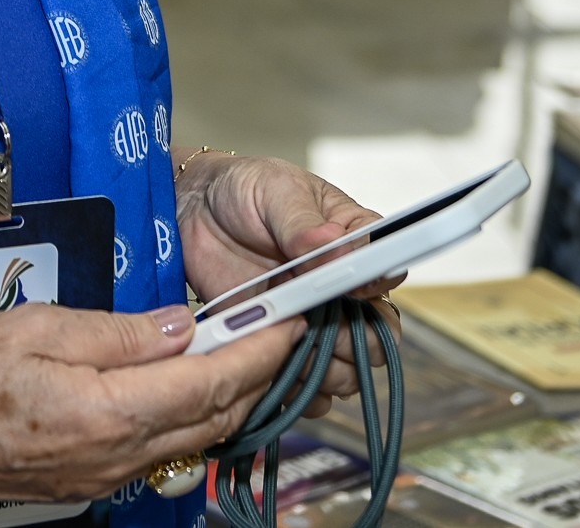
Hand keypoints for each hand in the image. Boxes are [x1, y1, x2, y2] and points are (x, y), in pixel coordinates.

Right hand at [0, 302, 305, 502]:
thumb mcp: (40, 328)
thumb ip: (118, 331)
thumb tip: (181, 325)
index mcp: (111, 411)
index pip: (211, 380)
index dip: (259, 349)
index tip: (288, 318)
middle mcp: (121, 454)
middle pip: (215, 415)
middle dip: (257, 372)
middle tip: (280, 328)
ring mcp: (109, 475)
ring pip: (194, 437)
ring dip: (228, 396)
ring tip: (245, 352)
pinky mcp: (94, 481)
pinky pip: (162, 450)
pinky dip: (190, 416)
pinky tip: (188, 386)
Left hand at [175, 153, 400, 415]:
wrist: (191, 211)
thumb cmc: (243, 190)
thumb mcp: (275, 192)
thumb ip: (304, 224)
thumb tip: (334, 247)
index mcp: (353, 242)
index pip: (387, 273)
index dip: (375, 288)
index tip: (349, 288)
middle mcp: (341, 288)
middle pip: (377, 335)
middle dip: (357, 341)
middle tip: (321, 326)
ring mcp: (311, 321)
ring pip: (346, 369)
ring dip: (326, 370)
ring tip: (291, 345)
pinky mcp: (280, 345)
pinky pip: (305, 386)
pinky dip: (295, 389)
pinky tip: (274, 370)